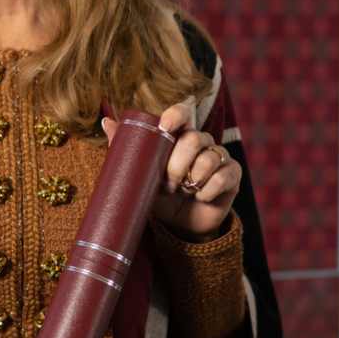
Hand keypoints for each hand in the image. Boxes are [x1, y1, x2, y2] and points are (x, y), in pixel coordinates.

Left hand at [100, 97, 240, 241]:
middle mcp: (201, 141)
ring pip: (209, 158)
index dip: (176, 115)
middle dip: (177, 165)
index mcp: (178, 136)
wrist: (180, 225)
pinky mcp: (233, 174)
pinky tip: (200, 198)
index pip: (182, 113)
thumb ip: (126, 149)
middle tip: (167, 184)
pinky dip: (208, 191)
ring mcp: (219, 156)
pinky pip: (223, 177)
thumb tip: (106, 122)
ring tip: (183, 192)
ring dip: (193, 180)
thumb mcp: (141, 174)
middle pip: (194, 139)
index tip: (164, 126)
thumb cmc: (159, 195)